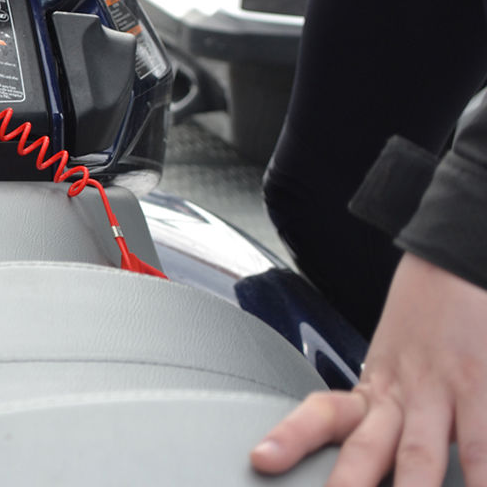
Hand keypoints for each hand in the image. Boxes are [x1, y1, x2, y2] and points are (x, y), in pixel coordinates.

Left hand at [250, 253, 486, 485]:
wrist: (456, 261)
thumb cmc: (429, 320)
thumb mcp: (394, 362)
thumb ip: (377, 410)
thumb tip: (354, 441)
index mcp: (374, 385)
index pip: (323, 412)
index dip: (291, 436)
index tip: (261, 459)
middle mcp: (401, 391)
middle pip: (367, 446)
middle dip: (349, 483)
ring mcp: (443, 389)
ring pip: (422, 452)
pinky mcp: (483, 384)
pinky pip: (483, 441)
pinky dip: (479, 470)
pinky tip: (476, 485)